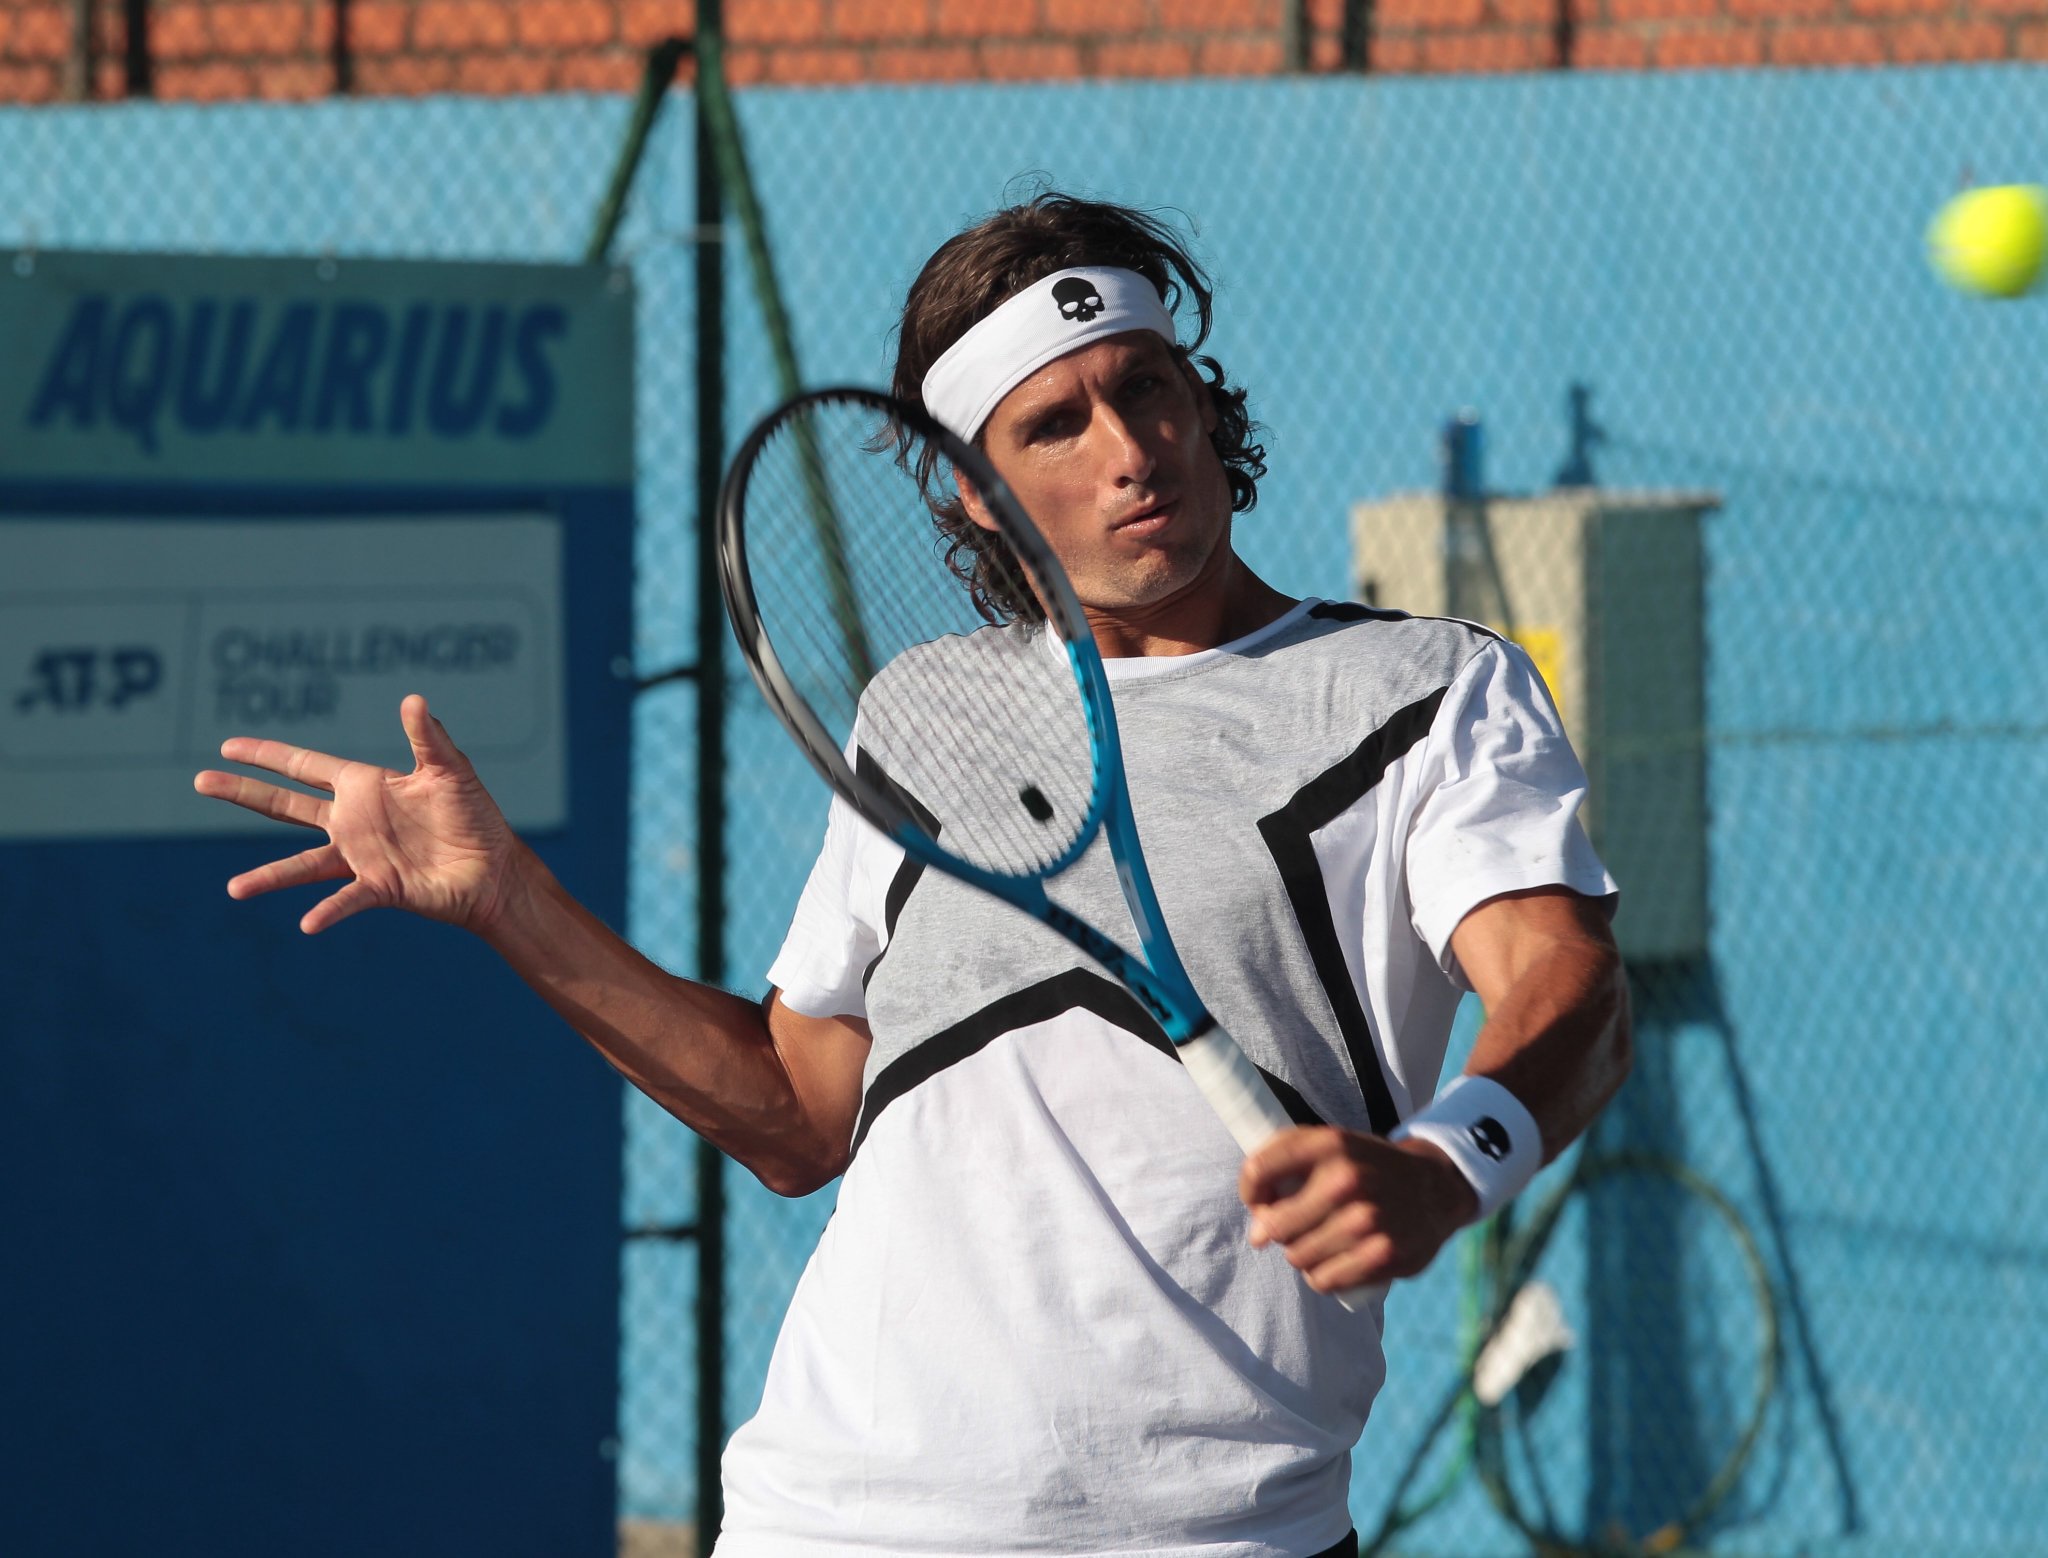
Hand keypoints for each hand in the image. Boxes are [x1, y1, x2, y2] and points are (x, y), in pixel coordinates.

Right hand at [193, 694, 521, 935]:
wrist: (493, 869)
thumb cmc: (475, 816)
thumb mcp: (451, 771)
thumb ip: (428, 738)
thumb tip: (413, 699)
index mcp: (365, 786)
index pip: (306, 765)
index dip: (269, 755)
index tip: (228, 746)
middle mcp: (353, 821)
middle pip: (287, 806)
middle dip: (245, 794)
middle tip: (200, 781)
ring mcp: (361, 856)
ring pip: (303, 865)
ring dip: (270, 877)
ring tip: (234, 889)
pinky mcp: (378, 887)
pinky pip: (346, 900)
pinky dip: (327, 912)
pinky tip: (308, 924)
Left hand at [1240, 1127, 1479, 1294]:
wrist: (1437, 1186)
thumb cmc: (1368, 1167)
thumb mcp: (1332, 1144)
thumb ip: (1284, 1163)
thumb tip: (1256, 1229)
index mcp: (1329, 1144)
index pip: (1258, 1171)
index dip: (1250, 1193)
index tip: (1260, 1202)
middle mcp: (1346, 1179)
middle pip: (1274, 1225)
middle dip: (1277, 1230)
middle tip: (1297, 1226)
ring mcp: (1366, 1219)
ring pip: (1297, 1256)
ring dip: (1302, 1254)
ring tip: (1322, 1240)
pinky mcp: (1382, 1255)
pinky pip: (1324, 1280)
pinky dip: (1323, 1276)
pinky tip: (1337, 1260)